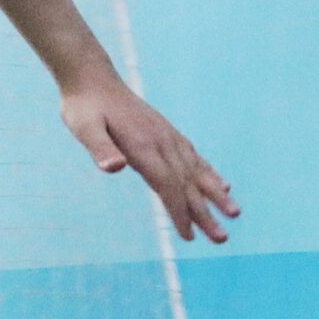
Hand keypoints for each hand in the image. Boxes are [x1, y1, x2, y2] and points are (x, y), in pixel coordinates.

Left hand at [60, 74, 238, 242]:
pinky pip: (194, 158)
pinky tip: (222, 186)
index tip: (189, 236)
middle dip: (204, 213)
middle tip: (221, 240)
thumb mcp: (84, 128)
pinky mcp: (167, 133)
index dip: (178, 212)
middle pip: (187, 184)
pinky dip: (209, 173)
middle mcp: (162, 142)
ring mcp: (168, 137)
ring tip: (234, 213)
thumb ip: (100, 148)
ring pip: (196, 172)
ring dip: (215, 195)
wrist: (92, 79)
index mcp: (144, 147)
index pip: (166, 186)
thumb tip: (114, 168)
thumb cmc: (84, 107)